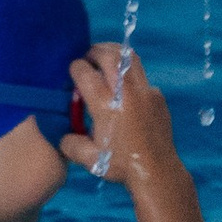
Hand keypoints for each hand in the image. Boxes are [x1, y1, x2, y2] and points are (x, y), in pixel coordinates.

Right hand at [64, 47, 206, 221]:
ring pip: (130, 57)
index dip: (75, 68)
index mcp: (105, 105)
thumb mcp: (88, 158)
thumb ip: (69, 143)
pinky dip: (129, 75)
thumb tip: (64, 133)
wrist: (156, 170)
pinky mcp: (158, 96)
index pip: (85, 71)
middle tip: (88, 57)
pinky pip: (141, 77)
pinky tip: (124, 90)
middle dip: (95, 51)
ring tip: (105, 60)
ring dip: (115, 54)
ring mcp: (145, 91)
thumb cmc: (119, 165)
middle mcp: (126, 93)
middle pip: (109, 55)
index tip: (73, 72)